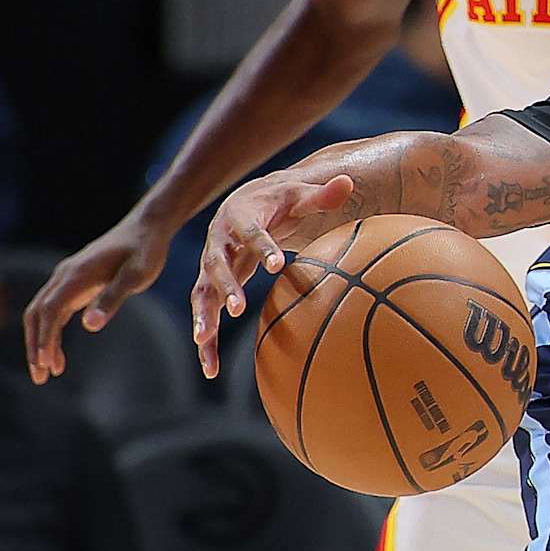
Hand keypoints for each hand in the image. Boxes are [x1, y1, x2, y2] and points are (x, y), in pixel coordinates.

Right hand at [24, 211, 173, 383]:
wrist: (148, 226)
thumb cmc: (146, 250)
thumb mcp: (137, 276)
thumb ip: (113, 298)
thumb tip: (89, 326)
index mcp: (77, 274)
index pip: (50, 311)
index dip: (44, 338)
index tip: (45, 364)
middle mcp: (65, 275)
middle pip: (37, 313)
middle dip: (35, 345)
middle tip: (40, 377)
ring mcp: (67, 278)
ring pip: (41, 312)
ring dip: (40, 341)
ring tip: (48, 372)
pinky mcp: (74, 282)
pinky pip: (54, 310)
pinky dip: (51, 332)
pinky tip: (58, 354)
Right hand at [191, 171, 355, 377]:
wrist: (246, 201)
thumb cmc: (280, 199)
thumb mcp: (301, 193)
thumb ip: (323, 194)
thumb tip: (348, 181)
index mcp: (240, 215)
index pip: (252, 233)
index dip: (263, 248)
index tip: (279, 264)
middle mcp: (218, 241)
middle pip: (216, 264)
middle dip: (226, 287)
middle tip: (238, 309)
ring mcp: (210, 264)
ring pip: (201, 292)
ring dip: (203, 317)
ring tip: (205, 344)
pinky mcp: (209, 284)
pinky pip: (204, 312)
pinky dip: (206, 340)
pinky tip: (209, 369)